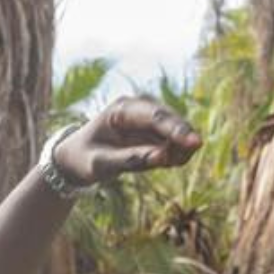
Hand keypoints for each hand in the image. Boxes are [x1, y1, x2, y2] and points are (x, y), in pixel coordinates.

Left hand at [55, 95, 201, 187]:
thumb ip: (128, 160)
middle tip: (179, 162)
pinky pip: (178, 144)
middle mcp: (141, 108)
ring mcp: (152, 120)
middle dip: (182, 141)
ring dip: (179, 151)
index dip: (176, 129)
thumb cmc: (84, 158)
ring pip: (180, 133)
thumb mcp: (99, 163)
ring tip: (159, 165)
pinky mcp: (159, 133)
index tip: (195, 143)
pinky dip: (176, 156)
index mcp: (122, 109)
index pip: (155, 116)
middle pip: (173, 121)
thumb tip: (162, 157)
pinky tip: (160, 163)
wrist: (78, 158)